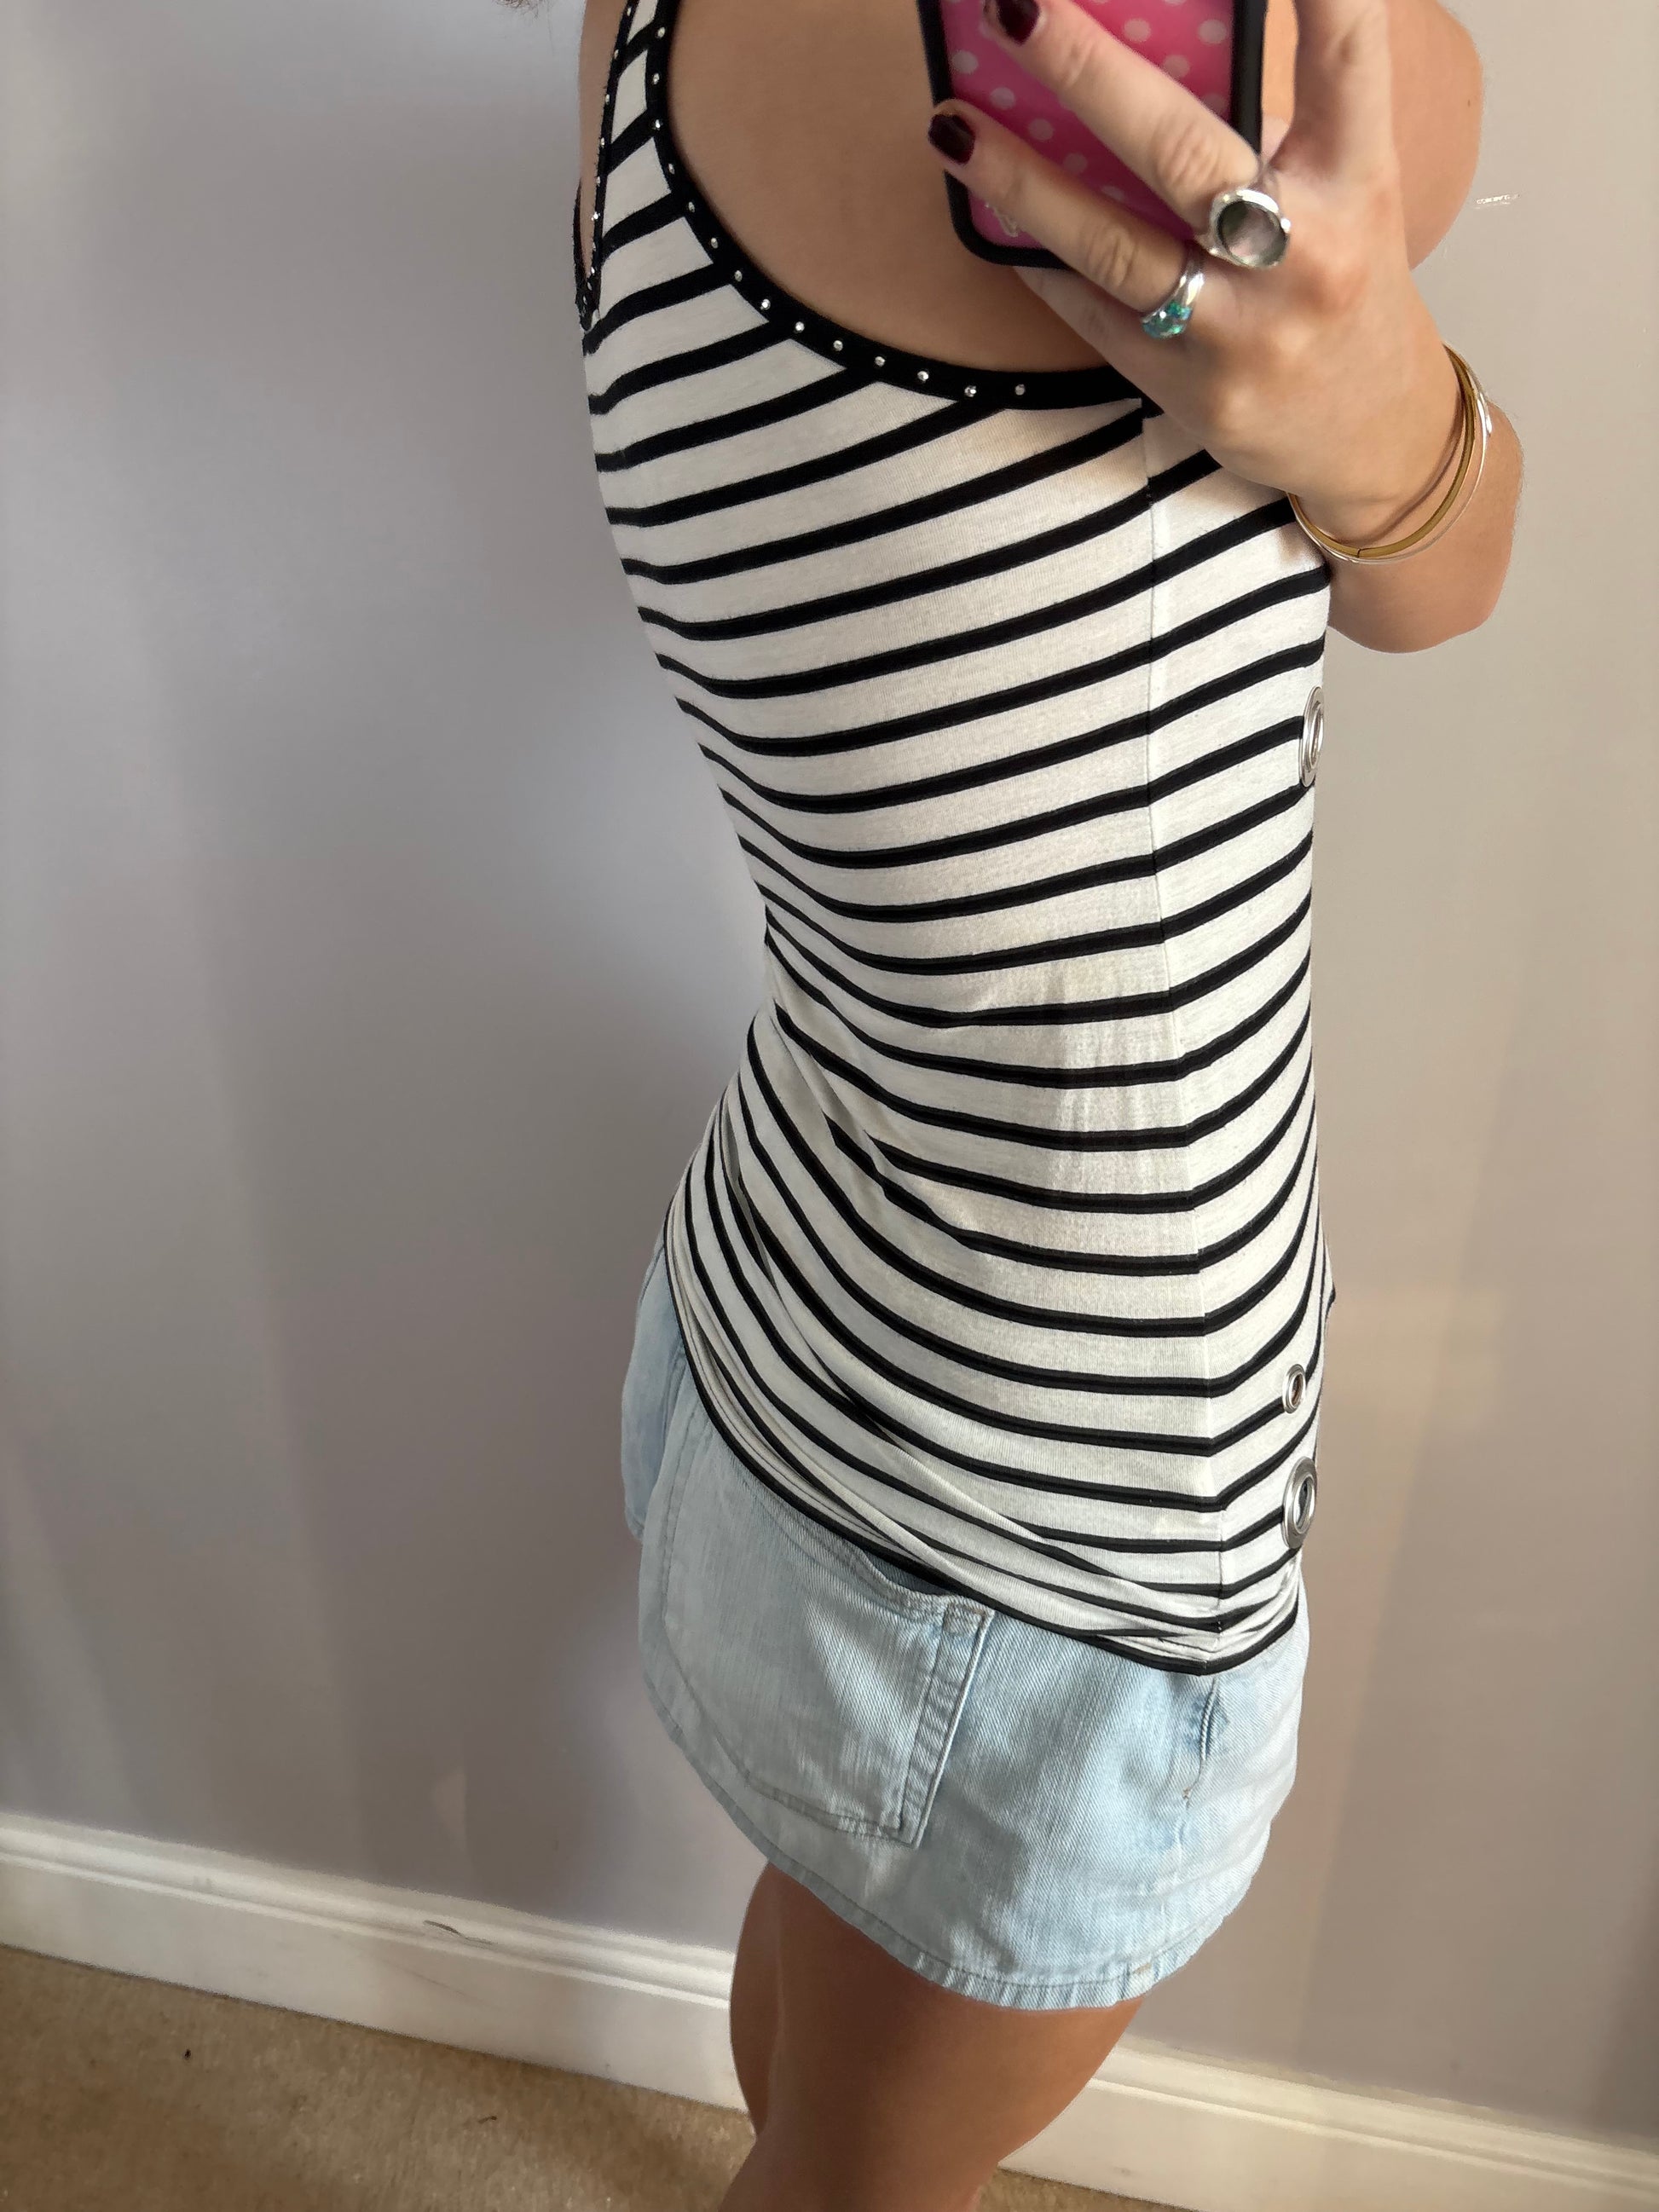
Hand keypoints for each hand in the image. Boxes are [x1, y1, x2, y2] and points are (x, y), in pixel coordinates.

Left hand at [926, 0, 1461, 544]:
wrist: (1372, 435)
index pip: (1346, 56)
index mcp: (1356, 177)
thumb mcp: (1343, 193)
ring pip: (1114, 246)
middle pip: (1183, 152)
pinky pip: (1094, 313)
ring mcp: (1243, 330)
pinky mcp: (1191, 390)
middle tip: (1013, 7)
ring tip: (951, 127)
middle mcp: (1305, 252)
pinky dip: (1039, 262)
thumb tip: (1141, 50)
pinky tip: (990, 220)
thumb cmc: (1344, 282)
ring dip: (1021, 183)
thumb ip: (1266, 129)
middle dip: (1088, 72)